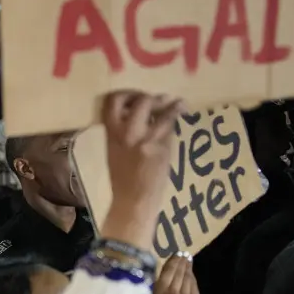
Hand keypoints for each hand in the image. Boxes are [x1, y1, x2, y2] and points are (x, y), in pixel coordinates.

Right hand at [99, 91, 182, 251]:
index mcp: (110, 134)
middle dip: (151, 97)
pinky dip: (178, 114)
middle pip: (141, 100)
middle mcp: (126, 133)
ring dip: (170, 103)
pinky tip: (182, 113)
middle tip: (159, 100)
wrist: (133, 199)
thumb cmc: (123, 178)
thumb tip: (135, 114)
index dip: (126, 93)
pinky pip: (171, 124)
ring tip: (177, 103)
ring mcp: (145, 138)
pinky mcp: (161, 146)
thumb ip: (121, 132)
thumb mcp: (114, 151)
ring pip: (160, 110)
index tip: (134, 96)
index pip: (112, 102)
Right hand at [153, 253, 199, 293]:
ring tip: (187, 259)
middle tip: (184, 253)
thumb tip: (169, 262)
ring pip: (188, 277)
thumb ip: (159, 279)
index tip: (177, 252)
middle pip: (180, 272)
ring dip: (188, 267)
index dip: (174, 260)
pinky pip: (193, 284)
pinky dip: (192, 277)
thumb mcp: (153, 293)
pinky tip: (190, 271)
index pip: (169, 270)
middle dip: (182, 261)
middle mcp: (173, 292)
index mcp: (160, 290)